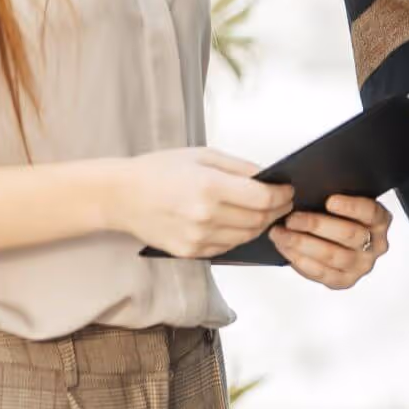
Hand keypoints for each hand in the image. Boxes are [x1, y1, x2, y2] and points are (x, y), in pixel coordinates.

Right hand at [106, 148, 293, 258]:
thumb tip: (270, 178)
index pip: (263, 199)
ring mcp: (198, 238)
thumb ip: (239, 167)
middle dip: (277, 210)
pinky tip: (240, 222)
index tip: (288, 190)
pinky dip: (240, 235)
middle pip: (259, 220)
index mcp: (209, 187)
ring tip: (265, 211)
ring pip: (247, 236)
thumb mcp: (202, 156)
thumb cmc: (159, 170)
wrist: (120, 196)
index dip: (282, 195)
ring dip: (261, 224)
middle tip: (283, 201)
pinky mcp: (191, 252)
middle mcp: (205, 217)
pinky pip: (229, 246)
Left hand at [271, 195, 392, 289]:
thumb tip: (309, 186)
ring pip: (333, 255)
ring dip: (303, 244)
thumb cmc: (335, 216)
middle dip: (316, 225)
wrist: (330, 238)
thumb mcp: (341, 200)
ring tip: (281, 233)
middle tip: (292, 218)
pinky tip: (286, 248)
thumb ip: (333, 196)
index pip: (371, 212)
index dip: (351, 207)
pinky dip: (301, 260)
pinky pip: (322, 273)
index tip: (330, 200)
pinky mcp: (344, 280)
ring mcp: (360, 265)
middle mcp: (375, 245)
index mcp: (379, 220)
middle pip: (349, 235)